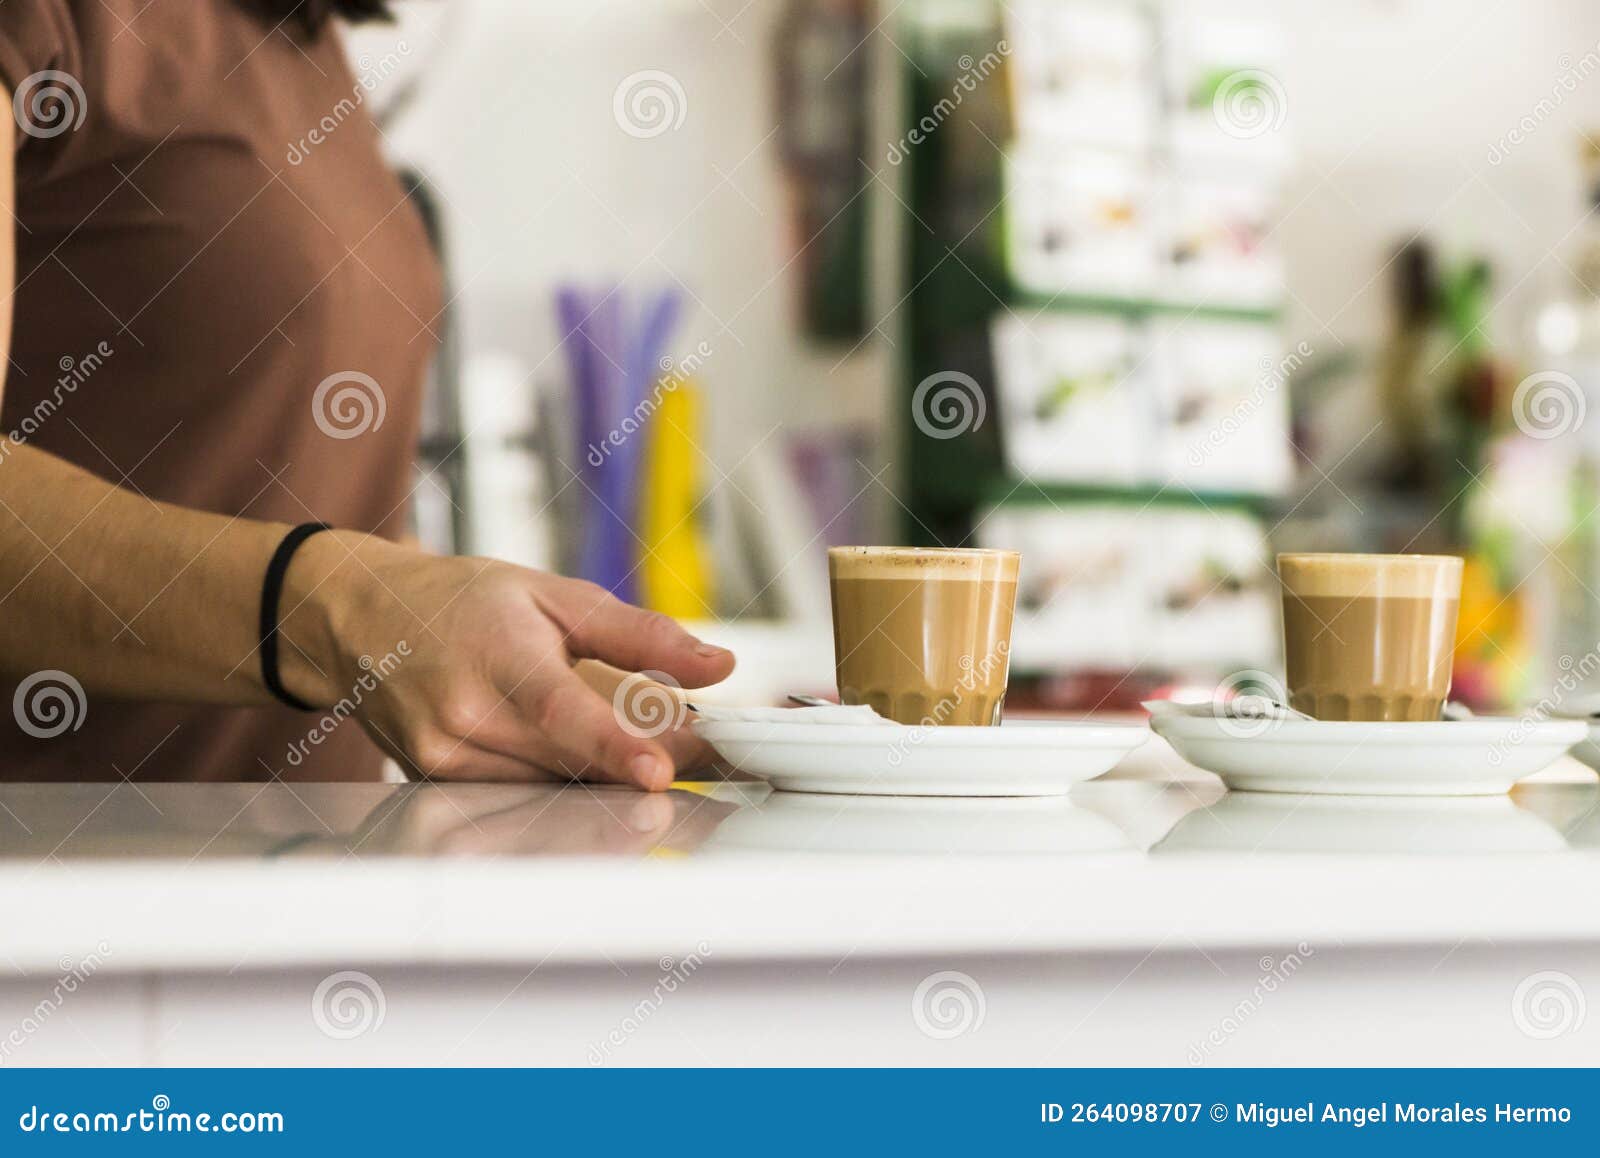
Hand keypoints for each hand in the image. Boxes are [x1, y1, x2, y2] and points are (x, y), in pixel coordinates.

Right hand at [279, 533, 734, 789]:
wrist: (362, 623)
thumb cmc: (461, 602)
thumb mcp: (556, 595)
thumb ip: (641, 635)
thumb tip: (719, 665)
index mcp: (498, 657)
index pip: (560, 710)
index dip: (612, 745)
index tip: (658, 771)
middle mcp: (465, 718)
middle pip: (574, 762)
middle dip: (644, 760)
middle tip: (694, 745)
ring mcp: (447, 761)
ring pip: (556, 788)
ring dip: (605, 776)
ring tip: (638, 746)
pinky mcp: (441, 789)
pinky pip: (525, 797)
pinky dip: (562, 782)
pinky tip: (575, 759)